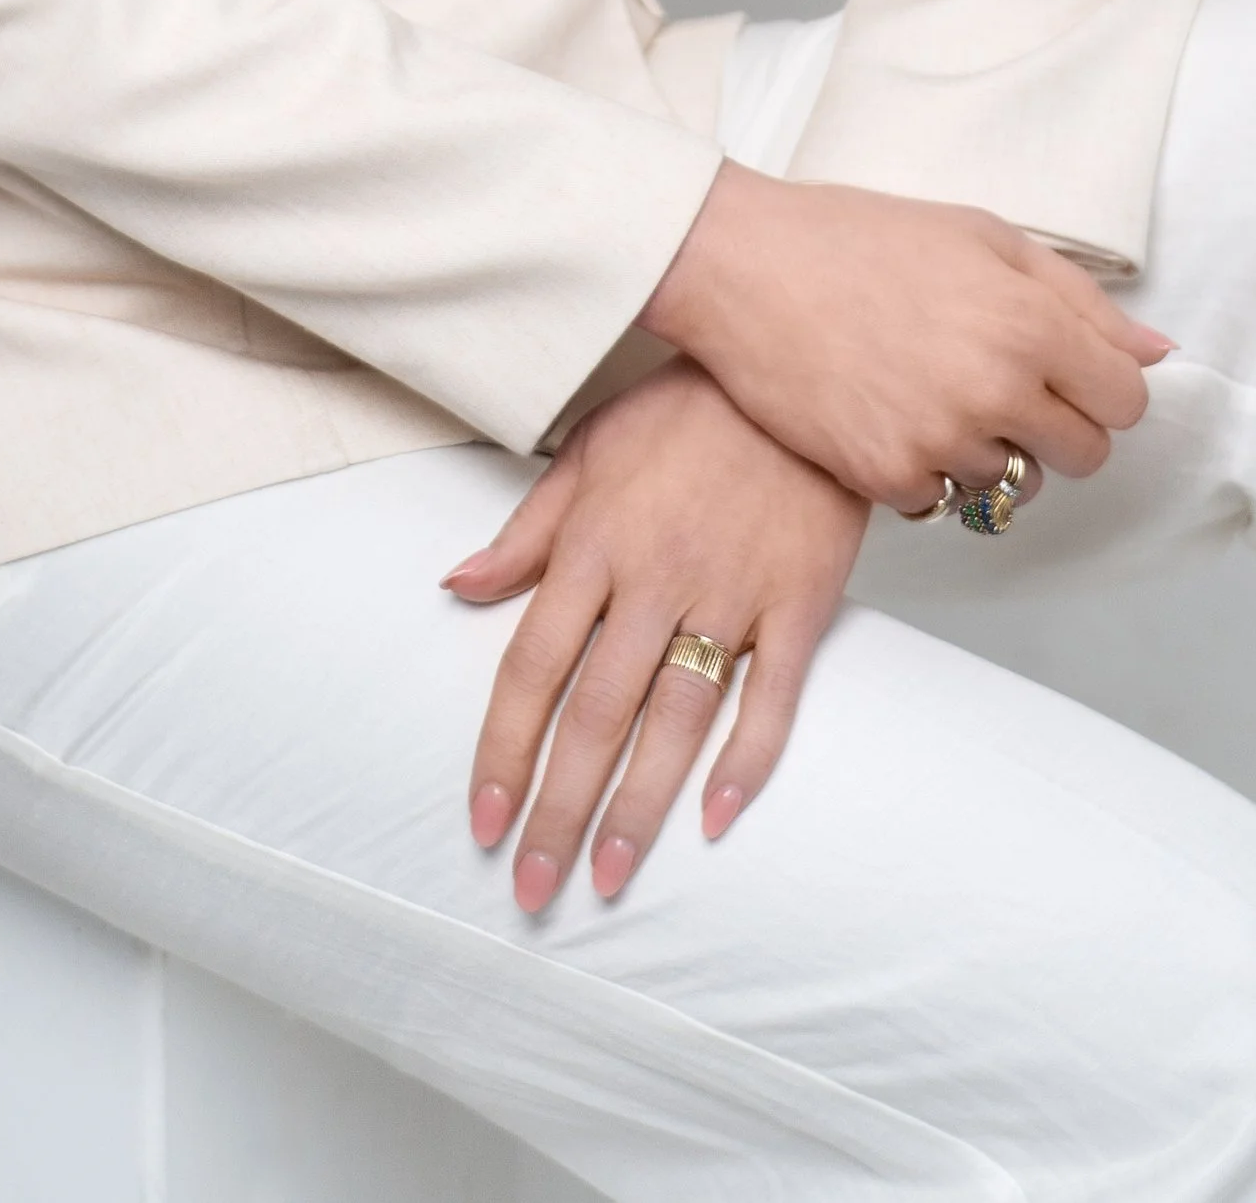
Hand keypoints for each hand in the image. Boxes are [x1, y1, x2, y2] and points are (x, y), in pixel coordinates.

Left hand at [441, 360, 867, 914]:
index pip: (532, 667)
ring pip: (675, 719)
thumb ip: (526, 532)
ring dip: (639, 807)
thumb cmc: (685, 409)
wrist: (793, 367)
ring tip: (608, 875)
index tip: (485, 819)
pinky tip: (714, 818)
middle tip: (534, 888)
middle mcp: (653, 579)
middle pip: (595, 714)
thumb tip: (457, 587)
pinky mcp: (797, 602)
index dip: (504, 750)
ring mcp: (728, 593)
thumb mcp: (587, 451)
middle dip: (559, 807)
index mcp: (594, 545)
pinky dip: (745, 758)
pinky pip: (772, 695)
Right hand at [642, 161, 1171, 508]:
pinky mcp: (888, 477)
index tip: (1061, 373)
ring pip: (1013, 485)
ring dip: (988, 452)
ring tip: (932, 393)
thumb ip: (1078, 297)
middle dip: (1054, 426)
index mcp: (1030, 322)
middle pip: (1083, 456)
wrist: (745, 265)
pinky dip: (925, 470)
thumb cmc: (860, 237)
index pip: (1126, 401)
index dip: (1098, 387)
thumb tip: (1157, 350)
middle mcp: (997, 390)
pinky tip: (889, 415)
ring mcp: (942, 440)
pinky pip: (943, 502)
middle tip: (997, 385)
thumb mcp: (981, 235)